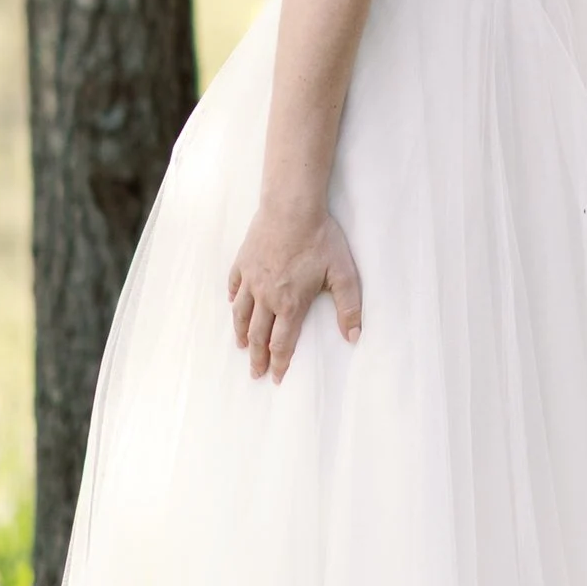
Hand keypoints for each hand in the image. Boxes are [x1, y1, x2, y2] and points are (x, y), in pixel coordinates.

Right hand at [228, 208, 362, 378]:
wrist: (292, 207)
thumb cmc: (320, 238)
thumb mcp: (343, 273)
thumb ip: (349, 307)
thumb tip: (354, 337)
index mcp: (290, 303)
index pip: (282, 343)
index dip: (280, 363)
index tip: (276, 378)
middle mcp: (266, 296)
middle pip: (258, 335)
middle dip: (257, 357)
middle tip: (256, 372)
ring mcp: (251, 279)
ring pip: (241, 314)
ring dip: (241, 334)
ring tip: (242, 346)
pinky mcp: (243, 262)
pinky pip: (234, 286)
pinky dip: (233, 299)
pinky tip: (233, 304)